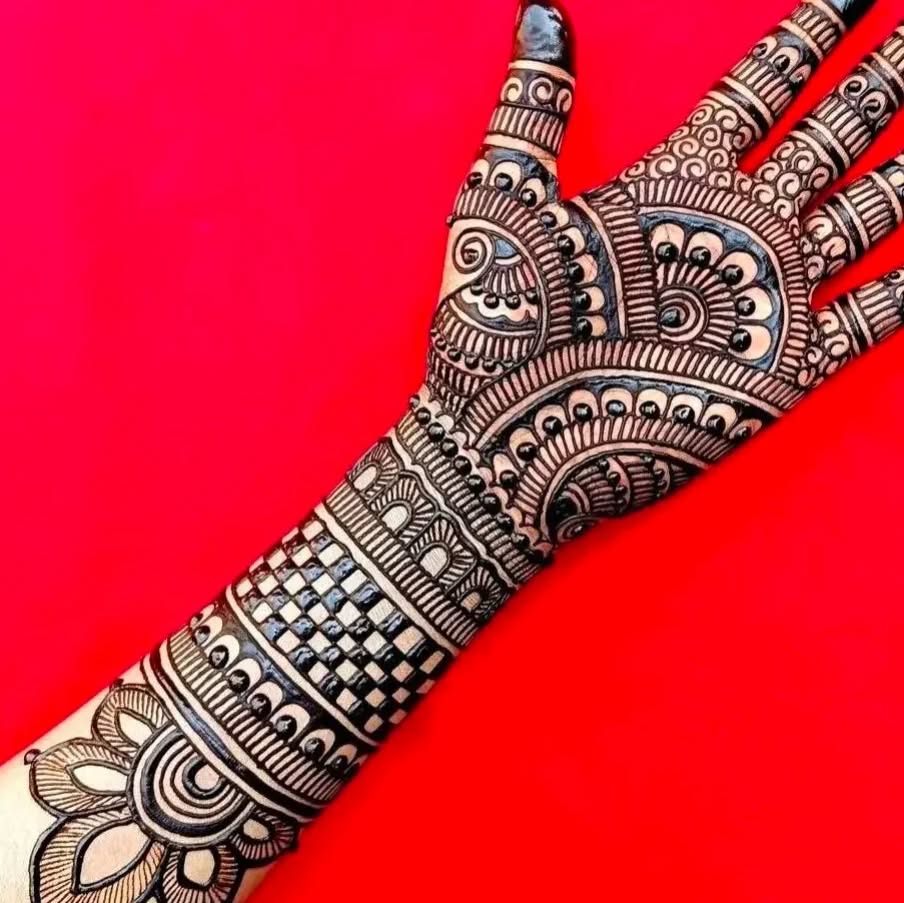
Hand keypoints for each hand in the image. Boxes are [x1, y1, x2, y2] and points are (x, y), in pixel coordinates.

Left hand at [424, 0, 903, 558]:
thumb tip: (539, 10)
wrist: (507, 445)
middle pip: (833, 132)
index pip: (765, 85)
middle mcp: (731, 229)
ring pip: (871, 207)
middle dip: (884, 77)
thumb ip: (532, 110)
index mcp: (672, 182)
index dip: (818, 28)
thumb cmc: (492, 330)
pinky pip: (872, 313)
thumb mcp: (502, 205)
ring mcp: (762, 296)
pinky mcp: (782, 370)